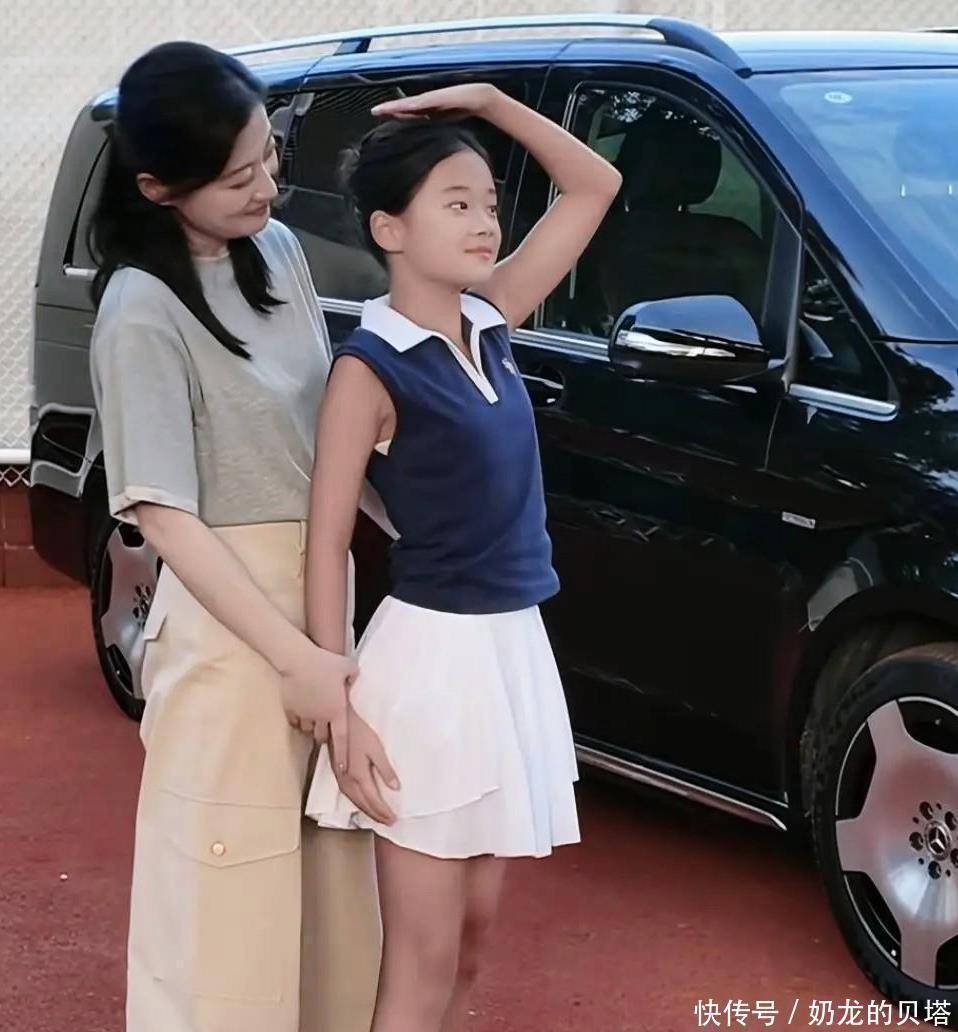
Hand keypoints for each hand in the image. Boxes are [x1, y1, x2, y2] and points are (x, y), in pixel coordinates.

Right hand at [278, 640, 356, 767]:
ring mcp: (304, 714)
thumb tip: (353, 679)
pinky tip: (300, 708)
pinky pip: (295, 720)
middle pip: (322, 737)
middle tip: (326, 728)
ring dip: (311, 727)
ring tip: (313, 716)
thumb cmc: (325, 663)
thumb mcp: (348, 666)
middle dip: (324, 735)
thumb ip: (353, 675)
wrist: (298, 660)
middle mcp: (320, 717)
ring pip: (308, 729)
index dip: (343, 755)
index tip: (343, 769)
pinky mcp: (291, 709)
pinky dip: (298, 719)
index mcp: (337, 711)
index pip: (342, 739)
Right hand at [326, 706, 399, 825]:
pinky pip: (348, 795)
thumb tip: (396, 788)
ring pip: (354, 801)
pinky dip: (357, 803)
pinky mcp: (337, 774)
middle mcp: (348, 781)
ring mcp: (340, 778)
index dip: (383, 811)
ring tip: (378, 817)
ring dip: (366, 811)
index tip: (394, 819)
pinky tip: (362, 803)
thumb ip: (385, 769)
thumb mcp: (376, 748)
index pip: (373, 800)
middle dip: (376, 815)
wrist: (338, 721)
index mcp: (359, 776)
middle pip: (363, 804)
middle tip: (388, 822)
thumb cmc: (360, 732)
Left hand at [371, 83, 497, 120]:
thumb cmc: (462, 109)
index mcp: (426, 108)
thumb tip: (426, 141)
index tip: (379, 116)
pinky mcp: (437, 98)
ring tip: (381, 110)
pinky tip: (401, 107)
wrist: (478, 98)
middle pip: (403, 106)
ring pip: (408, 104)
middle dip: (389, 109)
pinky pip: (421, 103)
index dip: (393, 114)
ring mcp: (430, 99)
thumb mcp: (444, 122)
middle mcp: (426, 102)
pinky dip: (410, 105)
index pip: (406, 112)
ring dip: (394, 107)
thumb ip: (434, 128)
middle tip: (374, 112)